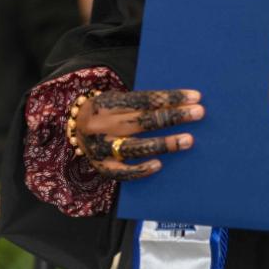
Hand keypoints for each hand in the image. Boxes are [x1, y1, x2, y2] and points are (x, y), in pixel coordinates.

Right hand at [75, 89, 203, 180]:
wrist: (69, 127)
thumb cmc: (106, 111)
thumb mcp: (117, 99)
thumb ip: (142, 103)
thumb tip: (181, 104)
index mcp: (108, 103)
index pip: (145, 99)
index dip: (171, 97)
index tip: (196, 96)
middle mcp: (102, 125)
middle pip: (143, 121)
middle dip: (174, 116)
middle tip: (199, 113)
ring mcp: (100, 148)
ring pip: (135, 146)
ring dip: (164, 143)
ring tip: (188, 140)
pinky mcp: (100, 167)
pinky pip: (122, 172)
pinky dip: (140, 169)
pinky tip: (159, 164)